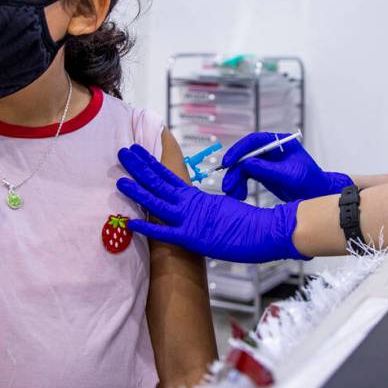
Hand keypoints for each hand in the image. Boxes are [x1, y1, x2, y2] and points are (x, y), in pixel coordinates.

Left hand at [117, 144, 308, 262]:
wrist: (267, 230)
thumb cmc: (249, 224)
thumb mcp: (224, 209)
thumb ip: (208, 207)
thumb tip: (201, 206)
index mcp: (197, 197)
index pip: (170, 176)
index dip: (152, 164)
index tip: (138, 152)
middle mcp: (191, 203)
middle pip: (160, 181)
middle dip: (140, 166)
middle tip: (123, 151)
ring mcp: (190, 219)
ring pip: (157, 201)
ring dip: (138, 189)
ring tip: (120, 177)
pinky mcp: (192, 237)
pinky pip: (164, 232)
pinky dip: (146, 227)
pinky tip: (129, 222)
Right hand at [221, 132, 352, 201]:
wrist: (317, 195)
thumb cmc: (310, 181)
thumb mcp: (289, 176)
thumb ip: (268, 170)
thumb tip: (247, 164)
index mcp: (280, 143)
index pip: (255, 141)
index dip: (239, 150)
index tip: (229, 162)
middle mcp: (271, 150)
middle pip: (245, 155)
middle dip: (235, 170)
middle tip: (228, 185)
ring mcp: (266, 162)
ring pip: (243, 167)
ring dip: (236, 180)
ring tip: (234, 194)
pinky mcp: (263, 173)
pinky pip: (246, 177)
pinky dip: (240, 185)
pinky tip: (239, 194)